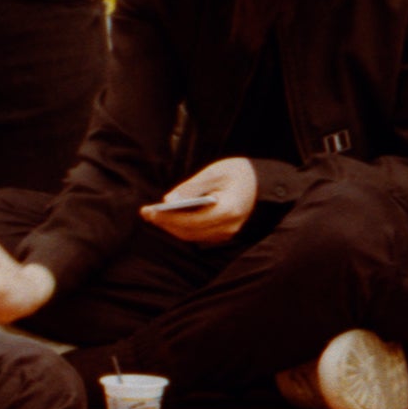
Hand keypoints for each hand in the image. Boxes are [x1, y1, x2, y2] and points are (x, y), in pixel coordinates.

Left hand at [142, 157, 256, 245]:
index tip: (148, 211)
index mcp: (227, 211)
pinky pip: (199, 235)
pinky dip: (182, 228)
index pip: (190, 221)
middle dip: (165, 223)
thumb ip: (191, 187)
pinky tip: (169, 218)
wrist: (262, 183)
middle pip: (189, 232)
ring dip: (171, 227)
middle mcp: (228, 227)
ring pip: (192, 236)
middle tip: (145, 213)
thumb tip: (167, 201)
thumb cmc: (238, 173)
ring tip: (153, 215)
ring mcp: (227, 234)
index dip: (167, 218)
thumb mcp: (214, 172)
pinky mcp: (224, 234)